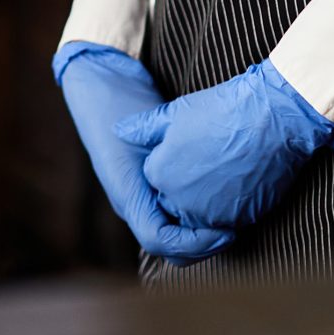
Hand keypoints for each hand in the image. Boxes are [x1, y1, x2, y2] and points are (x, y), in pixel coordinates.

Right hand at [55, 43, 235, 263]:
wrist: (98, 85)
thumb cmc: (117, 102)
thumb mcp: (139, 124)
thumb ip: (157, 145)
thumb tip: (189, 175)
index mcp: (127, 192)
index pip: (159, 241)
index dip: (194, 243)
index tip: (226, 230)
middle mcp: (133, 203)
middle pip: (169, 248)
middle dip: (203, 245)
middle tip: (235, 229)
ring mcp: (139, 198)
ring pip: (173, 237)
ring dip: (201, 235)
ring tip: (232, 220)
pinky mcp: (148, 190)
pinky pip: (173, 220)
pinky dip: (196, 221)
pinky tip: (219, 205)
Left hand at [113, 60, 333, 233]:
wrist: (271, 118)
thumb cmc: (221, 109)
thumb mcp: (175, 113)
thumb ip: (143, 128)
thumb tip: (120, 131)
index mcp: (160, 174)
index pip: (156, 179)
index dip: (171, 163)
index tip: (189, 147)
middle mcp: (181, 200)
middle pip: (174, 203)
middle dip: (185, 188)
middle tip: (207, 161)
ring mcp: (211, 214)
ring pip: (200, 218)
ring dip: (207, 203)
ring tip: (223, 173)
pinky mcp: (240, 220)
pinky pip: (227, 224)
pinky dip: (230, 210)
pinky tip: (240, 184)